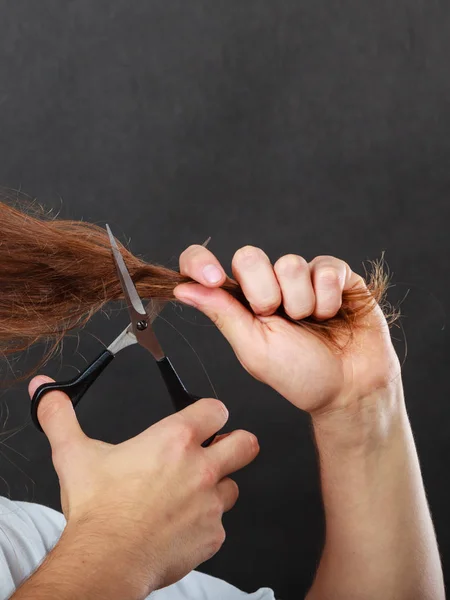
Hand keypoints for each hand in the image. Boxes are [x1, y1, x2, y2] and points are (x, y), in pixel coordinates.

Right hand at [27, 378, 258, 594]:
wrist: (106, 560)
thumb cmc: (98, 511)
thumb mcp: (75, 455)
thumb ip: (61, 418)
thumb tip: (47, 393)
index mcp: (174, 440)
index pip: (217, 410)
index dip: (211, 413)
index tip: (204, 420)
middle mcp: (200, 468)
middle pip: (246, 443)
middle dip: (235, 444)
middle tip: (218, 451)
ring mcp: (210, 503)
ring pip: (233, 486)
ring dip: (217, 487)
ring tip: (189, 494)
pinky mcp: (213, 535)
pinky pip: (220, 523)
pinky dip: (205, 523)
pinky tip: (180, 525)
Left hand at [173, 246, 400, 416]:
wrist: (350, 388)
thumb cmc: (301, 375)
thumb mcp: (254, 349)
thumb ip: (222, 314)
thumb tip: (183, 289)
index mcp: (240, 302)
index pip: (206, 266)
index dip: (201, 262)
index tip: (211, 278)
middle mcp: (268, 283)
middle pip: (248, 257)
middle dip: (264, 294)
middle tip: (279, 319)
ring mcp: (302, 276)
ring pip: (290, 263)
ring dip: (301, 303)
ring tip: (312, 323)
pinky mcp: (335, 274)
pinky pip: (326, 267)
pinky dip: (329, 298)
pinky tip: (333, 314)